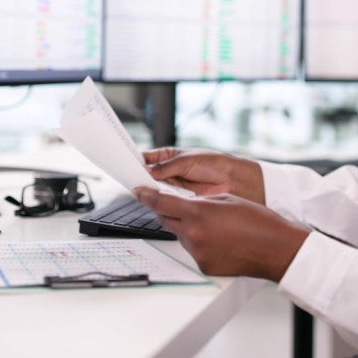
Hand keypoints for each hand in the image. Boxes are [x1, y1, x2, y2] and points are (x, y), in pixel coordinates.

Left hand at [133, 187, 309, 280]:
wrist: (275, 248)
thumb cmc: (258, 222)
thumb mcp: (226, 199)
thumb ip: (200, 202)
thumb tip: (184, 204)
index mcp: (198, 213)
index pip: (160, 203)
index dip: (146, 196)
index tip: (138, 191)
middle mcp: (193, 234)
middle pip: (167, 220)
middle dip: (168, 211)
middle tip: (179, 205)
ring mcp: (198, 253)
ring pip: (181, 235)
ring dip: (188, 228)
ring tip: (213, 225)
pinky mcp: (204, 266)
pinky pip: (193, 250)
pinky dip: (200, 243)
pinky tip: (219, 240)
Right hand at [142, 147, 264, 203]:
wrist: (232, 181)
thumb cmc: (213, 164)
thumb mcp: (186, 161)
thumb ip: (165, 167)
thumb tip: (146, 171)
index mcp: (168, 157)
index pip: (146, 159)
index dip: (135, 162)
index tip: (125, 165)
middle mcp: (168, 172)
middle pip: (147, 176)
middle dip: (139, 177)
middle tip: (131, 180)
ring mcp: (173, 186)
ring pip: (154, 189)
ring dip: (149, 190)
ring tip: (142, 189)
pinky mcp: (179, 200)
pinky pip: (165, 201)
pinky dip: (160, 201)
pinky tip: (155, 199)